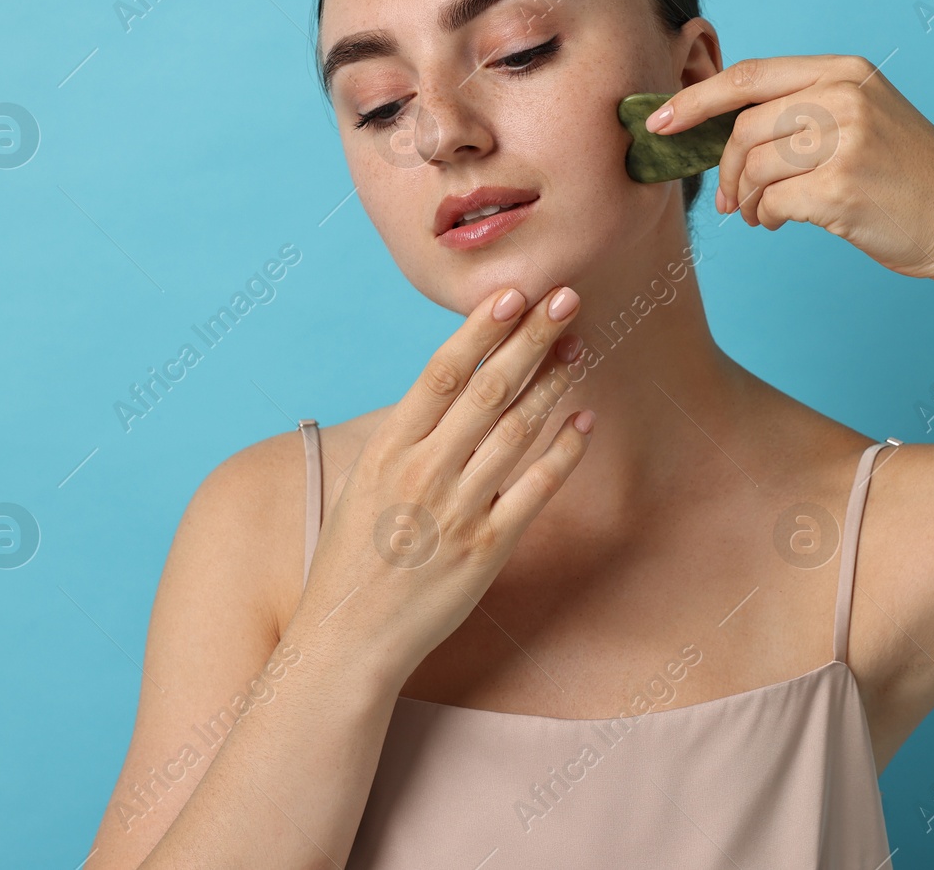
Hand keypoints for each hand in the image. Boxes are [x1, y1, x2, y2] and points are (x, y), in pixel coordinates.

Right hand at [299, 285, 591, 680]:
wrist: (349, 640)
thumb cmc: (352, 557)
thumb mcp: (364, 484)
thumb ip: (405, 438)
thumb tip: (444, 389)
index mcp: (388, 452)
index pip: (441, 375)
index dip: (480, 330)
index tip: (511, 293)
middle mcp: (424, 474)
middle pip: (488, 391)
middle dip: (531, 339)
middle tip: (566, 298)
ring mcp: (458, 512)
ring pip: (518, 432)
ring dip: (553, 383)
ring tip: (579, 346)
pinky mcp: (487, 550)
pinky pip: (535, 491)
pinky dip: (564, 452)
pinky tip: (584, 420)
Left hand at [646, 54, 933, 281]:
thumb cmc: (908, 177)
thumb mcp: (863, 117)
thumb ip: (803, 109)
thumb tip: (721, 129)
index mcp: (845, 71)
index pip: (748, 76)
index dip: (696, 100)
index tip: (659, 122)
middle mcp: (845, 96)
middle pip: (744, 126)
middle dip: (724, 168)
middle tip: (727, 198)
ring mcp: (846, 141)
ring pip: (754, 166)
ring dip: (744, 198)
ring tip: (758, 214)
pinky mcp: (842, 188)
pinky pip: (772, 202)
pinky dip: (766, 217)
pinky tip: (780, 223)